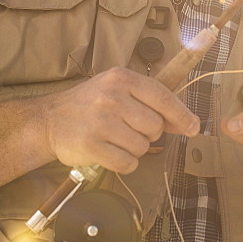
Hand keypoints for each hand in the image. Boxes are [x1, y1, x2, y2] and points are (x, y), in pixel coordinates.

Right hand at [38, 66, 198, 172]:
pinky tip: (109, 152)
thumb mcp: (118, 90)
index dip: (182, 115)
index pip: (163, 97)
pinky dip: (124, 163)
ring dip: (134, 149)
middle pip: (155, 126)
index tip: (193, 128)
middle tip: (127, 128)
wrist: (49, 120)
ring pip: (143, 147)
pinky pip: (127, 163)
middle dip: (148, 133)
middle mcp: (112, 97)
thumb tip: (185, 122)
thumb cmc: (90, 104)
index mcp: (122, 78)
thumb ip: (150, 102)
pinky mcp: (92, 146)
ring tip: (114, 138)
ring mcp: (101, 121)